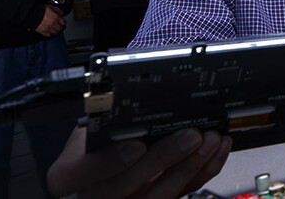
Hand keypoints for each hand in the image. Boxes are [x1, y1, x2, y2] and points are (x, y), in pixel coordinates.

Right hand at [35, 4, 65, 36]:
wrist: (30, 14)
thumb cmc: (39, 10)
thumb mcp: (50, 6)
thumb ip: (57, 10)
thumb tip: (61, 13)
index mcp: (56, 17)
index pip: (63, 22)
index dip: (63, 22)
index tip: (62, 22)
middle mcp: (53, 23)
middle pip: (60, 28)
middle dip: (60, 27)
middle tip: (59, 26)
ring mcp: (48, 28)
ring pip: (55, 32)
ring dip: (55, 31)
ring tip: (54, 29)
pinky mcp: (43, 32)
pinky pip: (48, 35)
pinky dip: (49, 34)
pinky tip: (49, 32)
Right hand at [47, 126, 231, 198]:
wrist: (100, 170)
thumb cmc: (93, 143)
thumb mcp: (89, 126)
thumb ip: (105, 120)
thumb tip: (135, 95)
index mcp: (69, 173)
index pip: (83, 171)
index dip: (110, 161)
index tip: (136, 145)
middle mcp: (95, 194)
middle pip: (126, 186)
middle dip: (163, 160)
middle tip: (190, 136)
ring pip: (159, 195)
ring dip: (190, 167)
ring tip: (210, 140)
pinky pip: (180, 194)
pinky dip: (201, 172)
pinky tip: (214, 152)